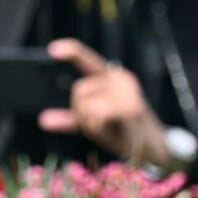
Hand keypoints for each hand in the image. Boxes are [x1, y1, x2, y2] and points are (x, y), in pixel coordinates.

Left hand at [38, 38, 169, 165]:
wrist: (154, 148)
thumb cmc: (123, 131)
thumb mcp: (94, 122)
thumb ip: (70, 118)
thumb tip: (43, 120)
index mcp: (112, 76)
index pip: (88, 59)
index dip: (71, 51)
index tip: (53, 49)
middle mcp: (121, 78)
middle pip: (78, 91)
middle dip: (81, 113)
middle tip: (104, 122)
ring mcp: (127, 92)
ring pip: (84, 106)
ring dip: (90, 124)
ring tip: (111, 127)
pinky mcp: (130, 107)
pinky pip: (95, 116)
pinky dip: (98, 128)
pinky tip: (114, 130)